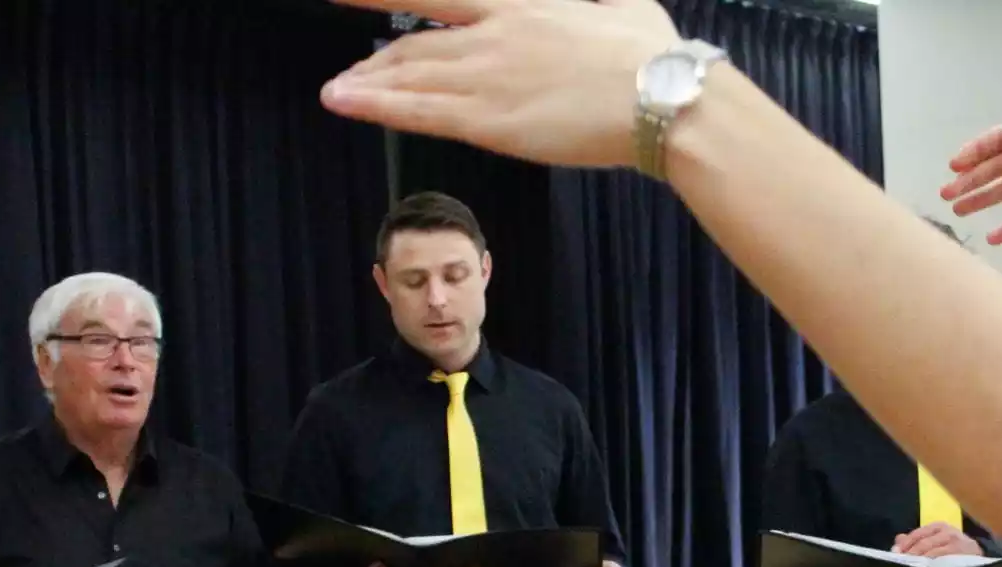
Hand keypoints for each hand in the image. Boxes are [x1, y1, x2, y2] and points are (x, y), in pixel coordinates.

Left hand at [319, 0, 678, 168]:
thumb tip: (604, 1)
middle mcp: (494, 33)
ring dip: (368, 82)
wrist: (663, 97)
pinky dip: (375, 104)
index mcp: (523, 3)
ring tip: (338, 91)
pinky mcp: (490, 119)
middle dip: (379, 58)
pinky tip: (342, 102)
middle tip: (354, 73)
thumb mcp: (626, 5)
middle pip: (418, 44)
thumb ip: (600, 1)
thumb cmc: (654, 56)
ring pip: (410, 76)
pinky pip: (418, 110)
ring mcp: (488, 76)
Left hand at [893, 522, 980, 558]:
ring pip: (934, 553)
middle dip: (911, 555)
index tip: (895, 555)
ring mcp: (958, 544)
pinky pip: (946, 561)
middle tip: (900, 566)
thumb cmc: (951, 549)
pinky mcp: (965, 556)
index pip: (917, 534)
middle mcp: (948, 532)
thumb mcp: (933, 541)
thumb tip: (898, 539)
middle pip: (924, 543)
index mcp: (938, 527)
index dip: (905, 544)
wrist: (978, 556)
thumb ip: (915, 540)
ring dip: (921, 563)